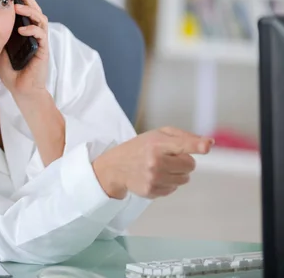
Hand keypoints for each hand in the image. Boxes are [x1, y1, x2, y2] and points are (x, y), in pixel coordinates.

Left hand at [0, 0, 49, 98]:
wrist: (21, 89)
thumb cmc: (12, 71)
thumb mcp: (0, 49)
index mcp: (26, 32)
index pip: (26, 12)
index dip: (21, 0)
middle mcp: (34, 34)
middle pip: (35, 10)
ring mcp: (40, 41)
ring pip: (40, 19)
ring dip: (30, 11)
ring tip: (18, 7)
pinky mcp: (43, 50)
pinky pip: (41, 35)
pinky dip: (32, 29)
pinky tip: (23, 29)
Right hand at [92, 127, 212, 199]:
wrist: (116, 166)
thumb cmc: (141, 147)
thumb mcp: (158, 134)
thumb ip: (184, 137)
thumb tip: (209, 143)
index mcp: (157, 144)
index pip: (181, 144)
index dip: (196, 145)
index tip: (206, 146)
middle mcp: (155, 162)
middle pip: (190, 165)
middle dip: (183, 161)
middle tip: (168, 157)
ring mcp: (153, 178)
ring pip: (185, 179)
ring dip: (178, 173)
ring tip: (161, 167)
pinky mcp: (151, 191)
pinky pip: (174, 188)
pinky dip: (168, 183)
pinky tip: (154, 176)